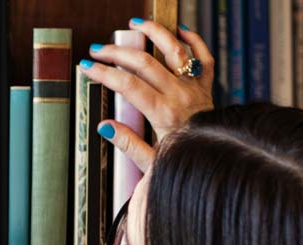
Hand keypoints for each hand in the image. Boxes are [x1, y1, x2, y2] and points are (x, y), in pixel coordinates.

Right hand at [77, 19, 213, 168]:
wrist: (214, 161)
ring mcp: (194, 88)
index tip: (87, 68)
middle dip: (117, 52)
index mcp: (163, 113)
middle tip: (98, 50)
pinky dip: (194, 41)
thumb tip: (104, 126)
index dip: (104, 73)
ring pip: (175, 50)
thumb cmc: (182, 163)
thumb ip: (127, 143)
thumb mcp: (150, 163)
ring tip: (136, 24)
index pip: (128, 85)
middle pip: (145, 62)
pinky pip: (204, 58)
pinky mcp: (206, 87)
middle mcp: (179, 95)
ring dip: (155, 33)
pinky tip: (180, 31)